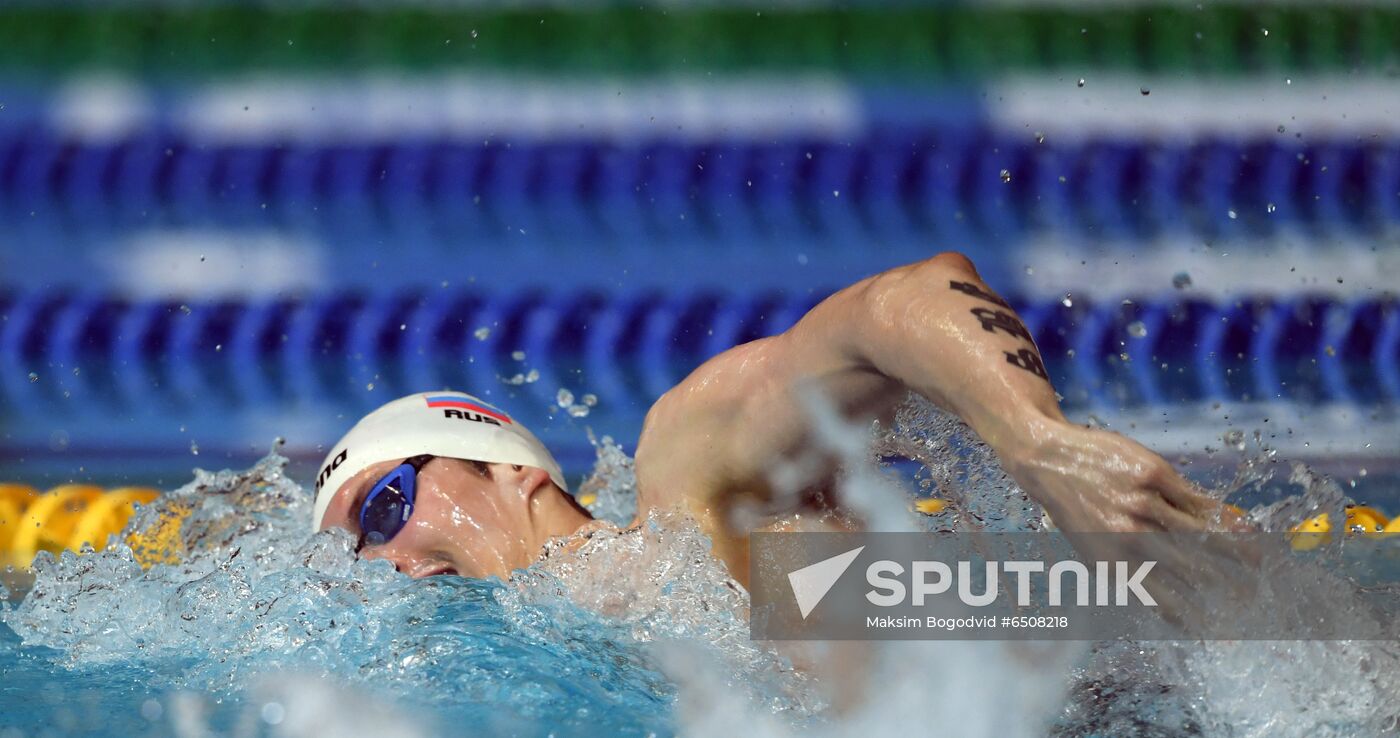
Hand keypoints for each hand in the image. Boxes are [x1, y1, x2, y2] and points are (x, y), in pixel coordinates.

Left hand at [1000, 421, 1257, 634]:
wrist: (1046, 459)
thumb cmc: (1074, 509)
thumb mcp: (1093, 549)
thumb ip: (1131, 571)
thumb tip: (1170, 602)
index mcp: (1113, 567)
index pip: (1165, 601)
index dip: (1198, 618)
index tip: (1222, 631)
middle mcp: (1129, 540)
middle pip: (1193, 570)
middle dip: (1228, 588)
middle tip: (1252, 597)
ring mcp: (1141, 505)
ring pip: (1203, 534)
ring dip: (1238, 551)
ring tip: (1260, 562)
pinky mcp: (1153, 476)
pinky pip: (1197, 501)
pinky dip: (1225, 517)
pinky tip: (1244, 527)